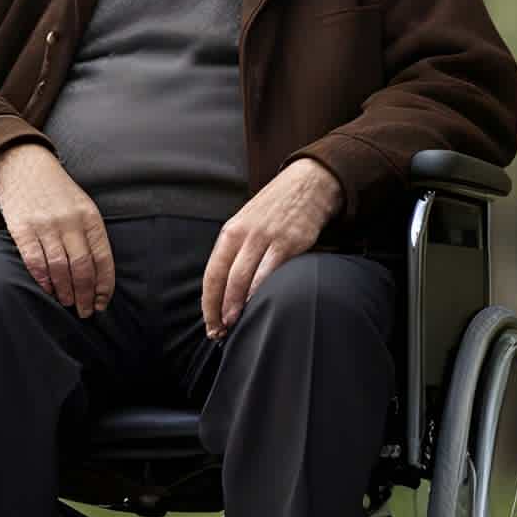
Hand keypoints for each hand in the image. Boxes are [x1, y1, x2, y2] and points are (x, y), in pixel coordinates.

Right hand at [0, 143, 114, 317]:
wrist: (23, 166)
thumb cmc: (58, 193)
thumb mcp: (83, 207)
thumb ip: (91, 236)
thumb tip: (99, 277)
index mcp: (90, 217)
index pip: (103, 258)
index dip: (103, 286)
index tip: (101, 304)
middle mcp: (70, 221)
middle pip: (82, 267)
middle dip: (85, 295)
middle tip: (84, 312)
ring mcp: (45, 224)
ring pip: (59, 268)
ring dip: (65, 291)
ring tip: (67, 303)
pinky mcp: (22, 227)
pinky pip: (34, 260)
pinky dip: (42, 279)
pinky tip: (47, 290)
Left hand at [202, 158, 344, 338]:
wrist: (307, 184)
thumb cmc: (274, 210)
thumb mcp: (247, 224)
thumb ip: (236, 252)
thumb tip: (225, 290)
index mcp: (230, 233)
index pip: (212, 274)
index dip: (209, 303)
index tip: (210, 323)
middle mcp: (244, 235)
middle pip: (225, 280)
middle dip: (220, 310)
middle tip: (220, 332)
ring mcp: (267, 238)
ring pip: (244, 278)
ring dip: (237, 306)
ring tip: (235, 325)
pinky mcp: (290, 242)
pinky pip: (271, 272)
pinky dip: (261, 292)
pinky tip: (259, 307)